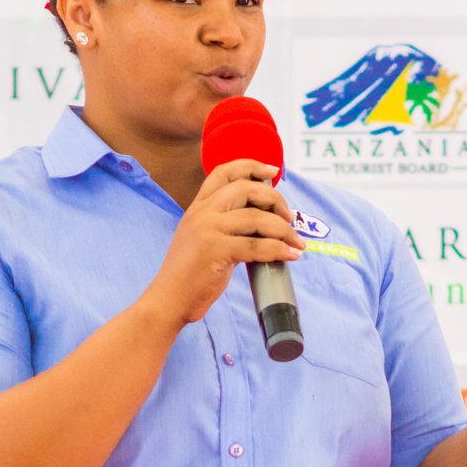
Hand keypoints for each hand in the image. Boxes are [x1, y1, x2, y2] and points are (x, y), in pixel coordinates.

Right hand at [147, 160, 302, 330]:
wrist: (169, 300)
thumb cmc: (190, 274)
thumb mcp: (202, 238)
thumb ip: (225, 225)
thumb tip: (264, 222)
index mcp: (198, 206)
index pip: (225, 172)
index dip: (251, 166)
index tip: (272, 171)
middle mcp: (202, 212)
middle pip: (246, 189)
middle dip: (276, 200)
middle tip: (290, 218)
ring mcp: (208, 230)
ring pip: (257, 218)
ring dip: (284, 230)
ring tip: (297, 242)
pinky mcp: (215, 251)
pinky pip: (257, 246)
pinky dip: (279, 250)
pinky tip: (290, 256)